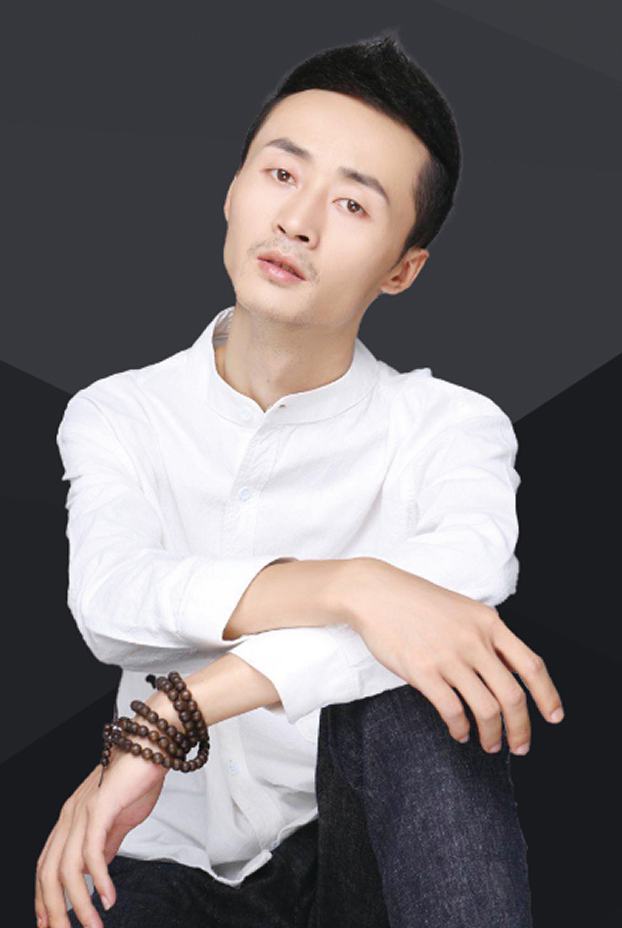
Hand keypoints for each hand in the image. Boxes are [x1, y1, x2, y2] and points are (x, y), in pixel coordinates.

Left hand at [34, 745, 166, 927]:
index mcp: (70, 818)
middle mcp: (69, 816)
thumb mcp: (119, 820)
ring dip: (78, 904)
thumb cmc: (138, 777)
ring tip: (92, 926)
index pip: (46, 865)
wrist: (154, 743)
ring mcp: (82, 811)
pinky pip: (93, 853)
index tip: (49, 925)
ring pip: (68, 870)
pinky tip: (109, 898)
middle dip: (54, 911)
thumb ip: (106, 845)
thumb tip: (97, 873)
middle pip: (49, 874)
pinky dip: (101, 881)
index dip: (42, 898)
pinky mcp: (100, 808)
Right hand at [348, 558, 563, 754]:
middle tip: (520, 745)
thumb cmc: (417, 602)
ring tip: (488, 743)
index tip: (553, 717)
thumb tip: (508, 670)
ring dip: (492, 735)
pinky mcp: (423, 671)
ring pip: (486, 709)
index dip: (547, 696)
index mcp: (489, 623)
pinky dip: (461, 729)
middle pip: (513, 695)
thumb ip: (487, 637)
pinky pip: (453, 711)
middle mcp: (474, 640)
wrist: (376, 593)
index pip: (531, 665)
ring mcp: (449, 656)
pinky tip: (460, 732)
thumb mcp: (463, 610)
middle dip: (521, 728)